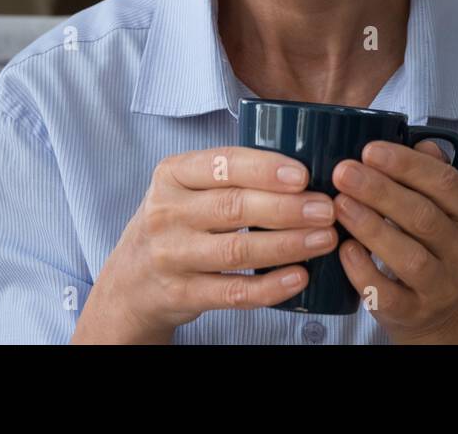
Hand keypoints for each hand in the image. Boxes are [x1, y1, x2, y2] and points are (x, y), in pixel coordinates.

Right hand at [72, 146, 337, 342]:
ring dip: (287, 244)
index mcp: (172, 174)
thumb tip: (305, 162)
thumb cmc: (176, 221)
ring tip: (325, 239)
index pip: (222, 164)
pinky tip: (300, 277)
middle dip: (287, 208)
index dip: (265, 169)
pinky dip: (270, 286)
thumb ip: (229, 175)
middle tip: (327, 209)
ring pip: (236, 250)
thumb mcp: (185, 188)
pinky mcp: (181, 294)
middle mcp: (166, 213)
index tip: (304, 175)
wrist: (130, 281)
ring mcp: (172, 256)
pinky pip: (232, 292)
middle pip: (234, 207)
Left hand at [332, 139, 457, 343]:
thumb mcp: (437, 202)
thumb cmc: (428, 239)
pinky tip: (344, 248)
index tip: (368, 150)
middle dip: (380, 191)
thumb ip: (427, 171)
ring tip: (340, 204)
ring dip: (371, 227)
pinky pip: (390, 294)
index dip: (405, 164)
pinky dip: (364, 271)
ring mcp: (444, 286)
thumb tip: (417, 140)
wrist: (434, 304)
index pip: (445, 182)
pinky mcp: (416, 312)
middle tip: (344, 172)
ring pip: (410, 257)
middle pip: (424, 217)